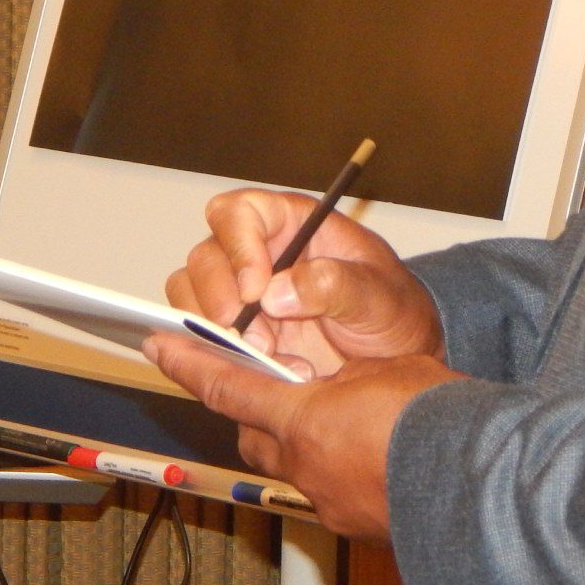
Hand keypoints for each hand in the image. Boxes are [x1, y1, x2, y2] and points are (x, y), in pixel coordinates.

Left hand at [146, 332, 461, 539]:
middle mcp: (304, 466)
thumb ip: (343, 376)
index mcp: (303, 420)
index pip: (227, 386)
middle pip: (252, 434)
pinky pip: (325, 489)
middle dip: (250, 410)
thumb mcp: (383, 369)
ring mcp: (327, 501)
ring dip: (296, 441)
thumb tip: (336, 387)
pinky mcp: (352, 522)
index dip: (188, 363)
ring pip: (290, 465)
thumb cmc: (435, 419)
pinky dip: (333, 468)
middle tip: (262, 386)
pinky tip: (364, 455)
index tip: (157, 345)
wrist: (478, 482)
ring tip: (329, 420)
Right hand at [166, 189, 443, 377]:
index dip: (238, 246)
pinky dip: (214, 357)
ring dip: (213, 331)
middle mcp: (255, 252)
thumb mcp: (379, 296)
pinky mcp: (232, 332)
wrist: (394, 360)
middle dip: (218, 298)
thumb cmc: (392, 311)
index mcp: (290, 223)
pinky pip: (196, 336)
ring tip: (265, 358)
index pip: (239, 212)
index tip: (255, 290)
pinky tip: (258, 372)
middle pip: (205, 256)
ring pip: (189, 295)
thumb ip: (336, 285)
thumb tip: (277, 292)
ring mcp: (238, 292)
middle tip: (248, 337)